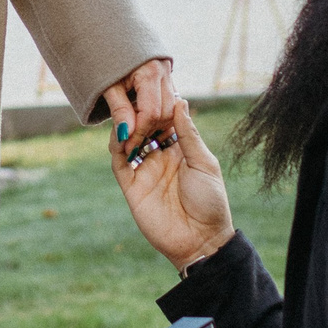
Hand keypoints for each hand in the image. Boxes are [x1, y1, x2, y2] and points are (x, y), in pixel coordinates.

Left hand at [101, 57, 176, 150]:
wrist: (104, 32)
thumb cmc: (101, 57)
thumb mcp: (107, 86)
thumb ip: (119, 110)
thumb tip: (126, 136)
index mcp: (151, 71)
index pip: (152, 112)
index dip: (139, 132)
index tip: (127, 147)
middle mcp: (164, 71)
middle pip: (165, 112)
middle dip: (149, 130)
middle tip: (131, 143)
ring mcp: (167, 72)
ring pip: (170, 108)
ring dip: (154, 123)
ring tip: (134, 132)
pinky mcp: (166, 76)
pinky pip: (167, 100)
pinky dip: (156, 113)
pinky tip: (140, 120)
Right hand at [111, 97, 234, 273]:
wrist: (201, 241)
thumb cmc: (210, 202)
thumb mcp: (204, 163)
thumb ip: (188, 134)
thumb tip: (180, 101)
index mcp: (180, 150)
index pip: (165, 121)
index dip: (159, 105)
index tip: (155, 86)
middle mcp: (160, 157)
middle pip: (144, 127)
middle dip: (140, 112)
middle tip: (137, 96)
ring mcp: (144, 171)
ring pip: (128, 141)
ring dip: (128, 126)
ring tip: (130, 113)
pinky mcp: (132, 186)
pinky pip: (119, 162)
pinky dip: (117, 146)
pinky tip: (121, 134)